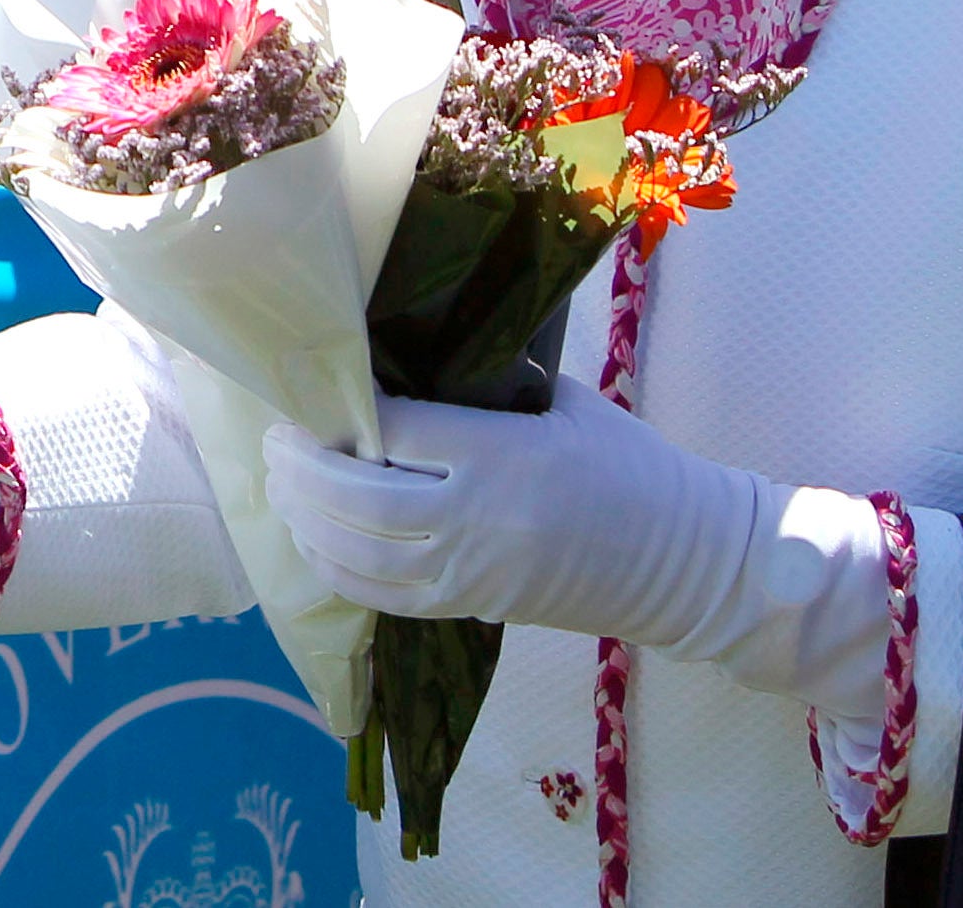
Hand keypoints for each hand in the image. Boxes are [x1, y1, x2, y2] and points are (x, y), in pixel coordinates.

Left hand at [263, 381, 763, 647]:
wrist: (685, 561)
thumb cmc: (631, 467)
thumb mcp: (566, 403)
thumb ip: (495, 382)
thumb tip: (419, 357)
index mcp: (502, 453)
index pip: (394, 430)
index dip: (342, 414)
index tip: (312, 393)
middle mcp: (477, 516)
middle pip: (359, 495)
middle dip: (303, 469)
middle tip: (276, 442)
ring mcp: (472, 570)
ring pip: (360, 552)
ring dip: (307, 520)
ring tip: (281, 488)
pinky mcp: (473, 606)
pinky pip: (384, 598)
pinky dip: (338, 572)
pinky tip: (314, 544)